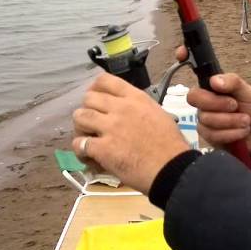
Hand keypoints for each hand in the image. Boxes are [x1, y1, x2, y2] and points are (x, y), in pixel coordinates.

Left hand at [72, 73, 189, 193]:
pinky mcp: (103, 148)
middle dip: (87, 110)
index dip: (94, 89)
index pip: (105, 80)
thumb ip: (139, 108)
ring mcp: (110, 127)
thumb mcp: (158, 115)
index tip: (95, 100)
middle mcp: (120, 108)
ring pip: (79, 117)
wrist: (172, 169)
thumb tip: (126, 112)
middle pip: (88, 98)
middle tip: (92, 123)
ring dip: (81, 128)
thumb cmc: (171, 145)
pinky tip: (89, 157)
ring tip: (88, 138)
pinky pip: (78, 143)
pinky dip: (80, 150)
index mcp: (136, 98)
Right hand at [175, 47, 250, 153]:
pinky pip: (213, 134)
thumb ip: (233, 82)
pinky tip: (241, 132)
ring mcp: (204, 119)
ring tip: (245, 121)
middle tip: (235, 105)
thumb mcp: (248, 92)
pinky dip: (232, 133)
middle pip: (194, 98)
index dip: (184, 59)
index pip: (194, 70)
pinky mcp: (207, 136)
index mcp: (212, 86)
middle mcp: (204, 101)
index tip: (182, 53)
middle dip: (217, 103)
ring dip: (231, 121)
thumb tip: (214, 81)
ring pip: (206, 119)